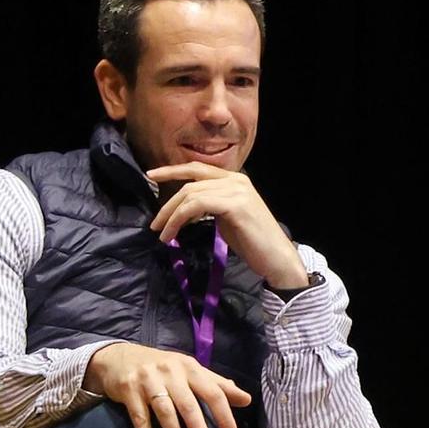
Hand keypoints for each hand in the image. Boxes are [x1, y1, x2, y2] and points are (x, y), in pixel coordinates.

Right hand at [84, 341, 253, 427]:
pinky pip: (139, 418)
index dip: (224, 416)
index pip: (213, 392)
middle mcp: (171, 372)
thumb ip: (217, 385)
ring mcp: (148, 381)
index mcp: (190, 368)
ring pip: (165, 412)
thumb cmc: (163, 368)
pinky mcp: (128, 390)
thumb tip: (246, 399)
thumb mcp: (191, 371)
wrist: (119, 357)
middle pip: (189, 405)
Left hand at [145, 163, 308, 289]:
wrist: (277, 259)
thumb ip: (211, 206)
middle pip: (190, 183)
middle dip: (167, 203)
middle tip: (155, 224)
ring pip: (190, 195)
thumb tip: (186, 208)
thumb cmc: (254, 244)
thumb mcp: (228, 218)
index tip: (151, 175)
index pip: (198, 168)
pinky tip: (174, 233)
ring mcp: (236, 190)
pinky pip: (197, 206)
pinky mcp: (234, 204)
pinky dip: (180, 219)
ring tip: (162, 234)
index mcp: (235, 180)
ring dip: (171, 215)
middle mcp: (236, 180)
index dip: (172, 170)